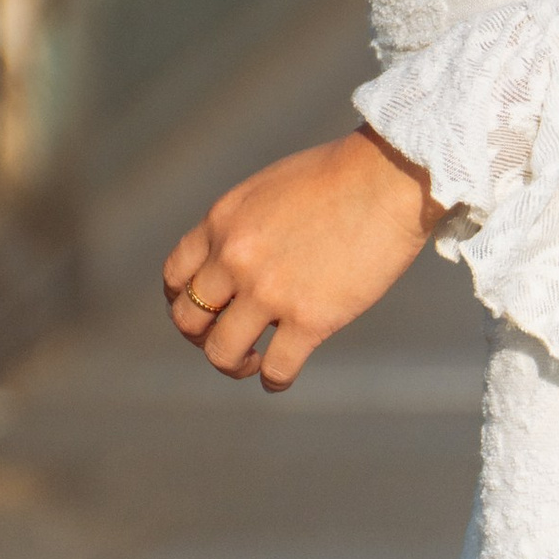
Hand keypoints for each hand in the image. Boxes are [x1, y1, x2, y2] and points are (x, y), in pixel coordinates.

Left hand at [161, 127, 439, 390]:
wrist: (383, 179)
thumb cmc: (335, 178)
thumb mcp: (267, 191)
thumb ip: (243, 227)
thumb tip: (235, 264)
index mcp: (222, 221)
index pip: (176, 274)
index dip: (181, 300)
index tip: (201, 312)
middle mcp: (234, 257)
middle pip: (188, 319)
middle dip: (200, 337)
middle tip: (224, 340)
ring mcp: (269, 291)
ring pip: (221, 352)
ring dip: (233, 364)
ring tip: (252, 361)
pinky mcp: (309, 319)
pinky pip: (275, 369)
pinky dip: (273, 381)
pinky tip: (278, 379)